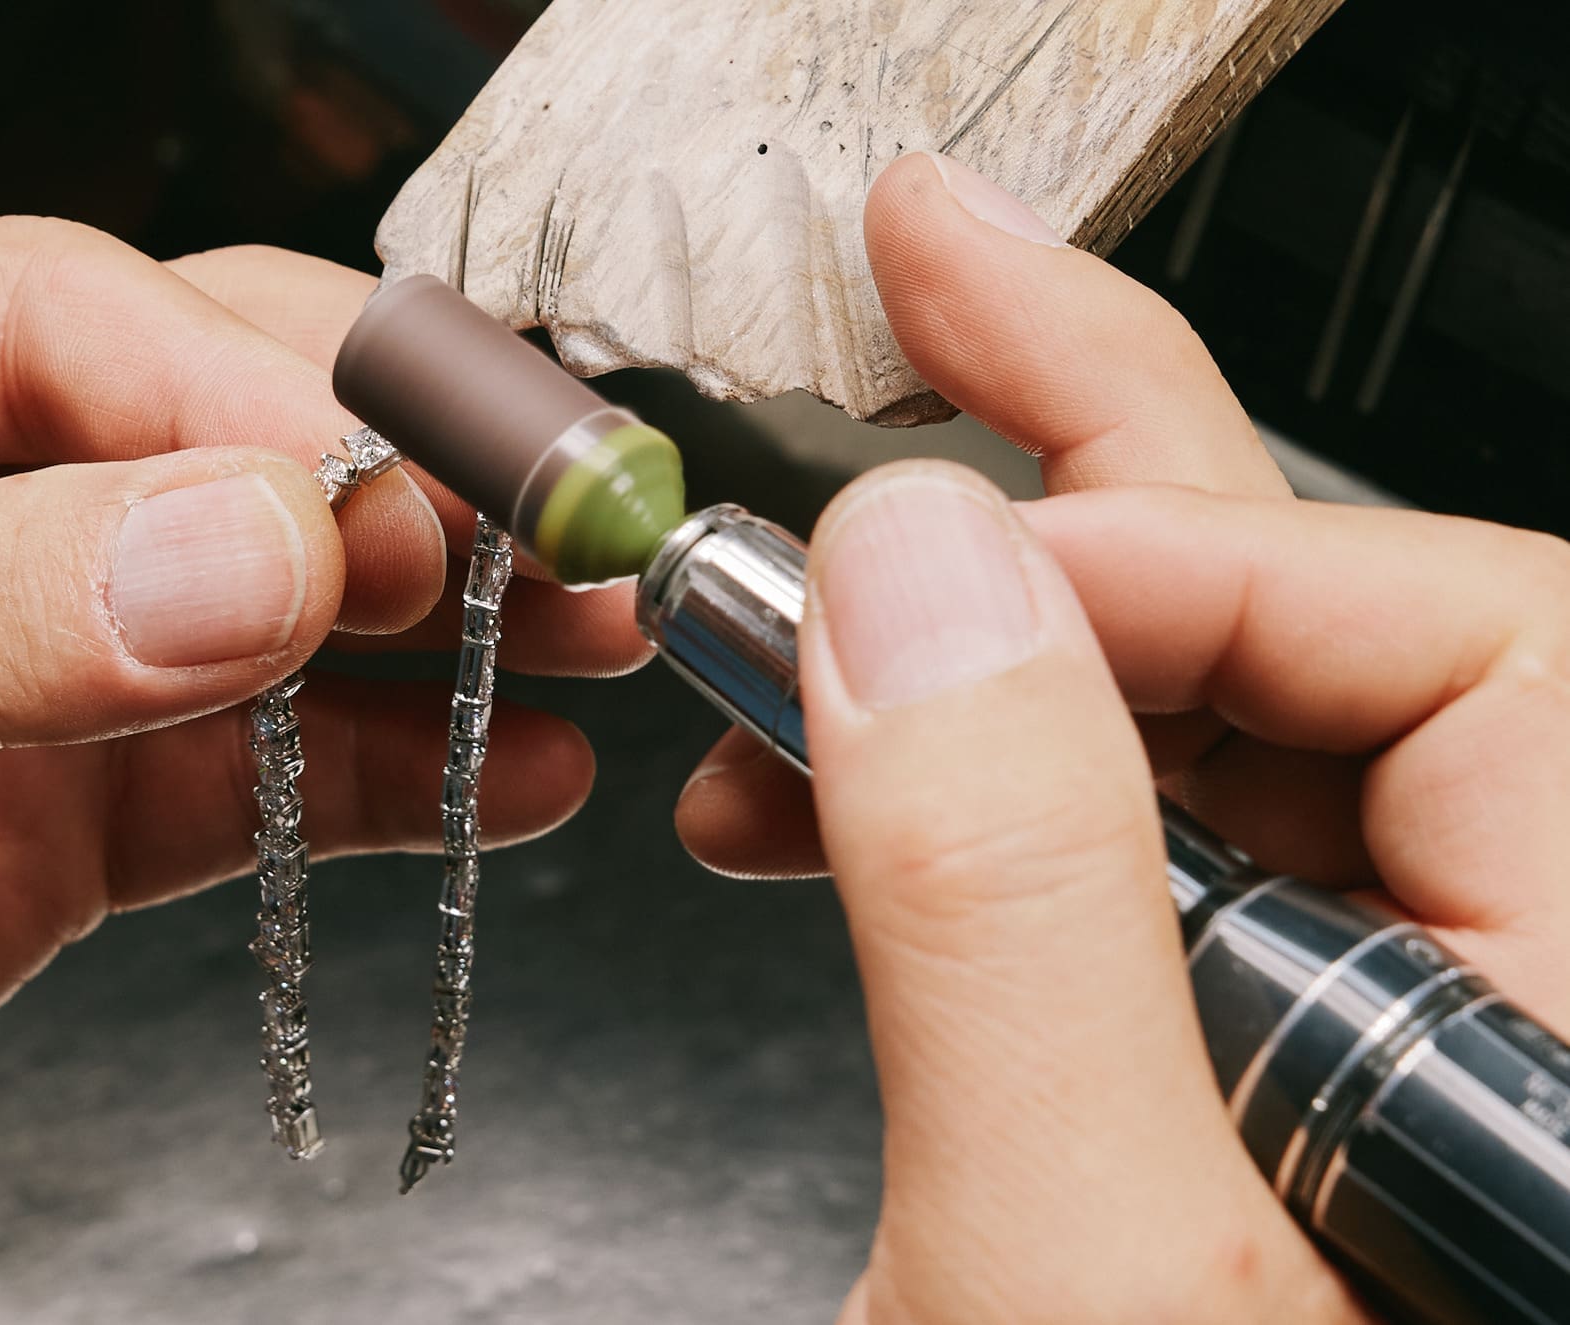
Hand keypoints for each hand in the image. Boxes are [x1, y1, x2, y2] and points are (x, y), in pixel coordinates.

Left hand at [0, 219, 646, 1321]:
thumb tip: (245, 552)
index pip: (68, 315)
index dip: (240, 394)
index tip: (369, 496)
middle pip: (196, 435)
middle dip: (375, 488)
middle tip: (535, 543)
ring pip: (253, 608)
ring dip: (419, 630)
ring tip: (573, 648)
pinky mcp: (34, 829)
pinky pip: (243, 780)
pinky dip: (374, 780)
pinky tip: (488, 777)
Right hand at [679, 154, 1569, 1320]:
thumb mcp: (1070, 1280)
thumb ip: (1010, 902)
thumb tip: (921, 573)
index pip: (1472, 653)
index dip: (1183, 557)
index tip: (922, 559)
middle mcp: (1540, 1049)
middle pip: (1355, 655)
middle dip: (1103, 467)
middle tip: (930, 282)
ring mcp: (1412, 1083)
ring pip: (1231, 751)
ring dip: (997, 666)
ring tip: (790, 641)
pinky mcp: (1276, 1121)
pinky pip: (1148, 880)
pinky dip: (980, 812)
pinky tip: (831, 807)